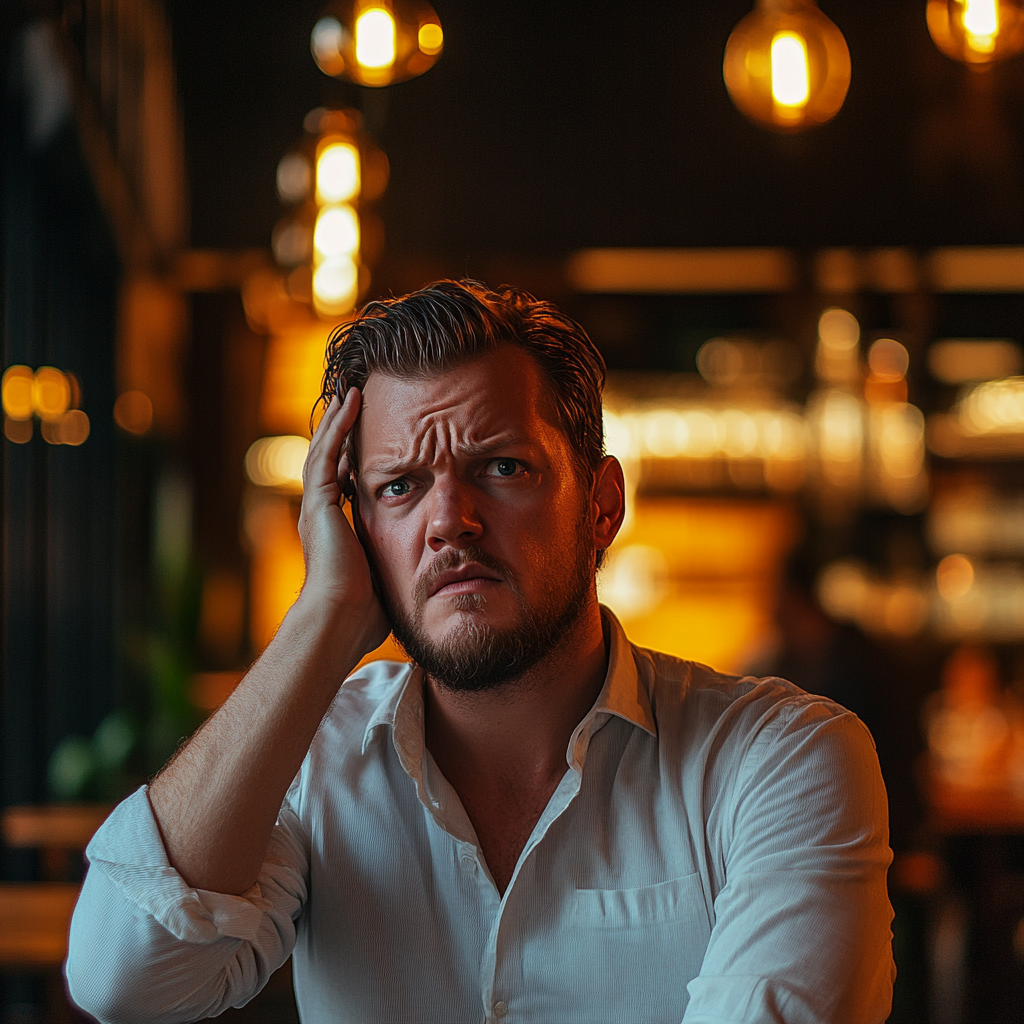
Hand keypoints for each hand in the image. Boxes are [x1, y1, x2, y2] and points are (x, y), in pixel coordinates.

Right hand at [297, 388, 389, 657]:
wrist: (341, 621)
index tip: (373, 439)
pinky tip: (351, 402)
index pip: (342, 482)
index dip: (354, 457)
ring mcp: (316, 508)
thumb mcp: (386, 578)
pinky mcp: (318, 504)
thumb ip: (396, 565)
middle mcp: (320, 515)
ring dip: (339, 419)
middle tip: (355, 399)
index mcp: (333, 530)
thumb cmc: (364, 614)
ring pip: (324, 449)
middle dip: (342, 429)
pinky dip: (339, 426)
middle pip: (329, 459)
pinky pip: (327, 454)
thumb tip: (427, 570)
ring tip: (352, 390)